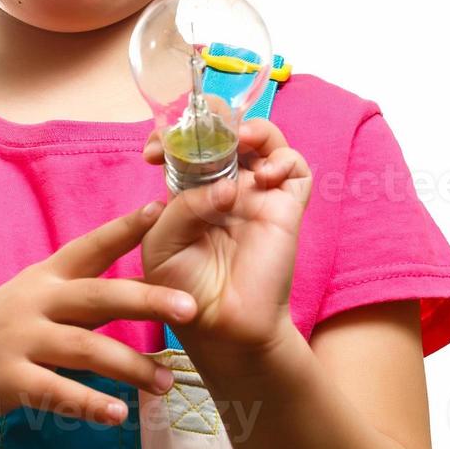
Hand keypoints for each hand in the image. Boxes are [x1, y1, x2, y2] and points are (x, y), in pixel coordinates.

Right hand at [0, 200, 199, 438]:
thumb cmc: (1, 332)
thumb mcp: (36, 301)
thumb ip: (84, 295)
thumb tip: (146, 283)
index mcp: (46, 277)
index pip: (91, 246)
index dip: (126, 228)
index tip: (162, 208)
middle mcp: (35, 301)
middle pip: (99, 296)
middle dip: (147, 300)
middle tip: (190, 307)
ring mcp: (20, 340)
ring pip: (86, 348)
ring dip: (131, 366)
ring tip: (167, 382)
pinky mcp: (8, 379)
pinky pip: (56, 392)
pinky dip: (90, 403)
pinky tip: (118, 414)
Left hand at [139, 118, 312, 355]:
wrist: (221, 330)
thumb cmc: (184, 290)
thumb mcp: (161, 244)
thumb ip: (181, 206)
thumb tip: (224, 186)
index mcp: (192, 191)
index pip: (187, 146)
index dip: (173, 135)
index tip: (153, 150)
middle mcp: (226, 186)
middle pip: (228, 131)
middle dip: (214, 118)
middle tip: (200, 129)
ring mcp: (258, 195)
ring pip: (266, 140)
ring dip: (254, 129)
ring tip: (240, 140)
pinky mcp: (286, 208)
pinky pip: (296, 168)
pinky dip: (283, 159)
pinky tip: (264, 175)